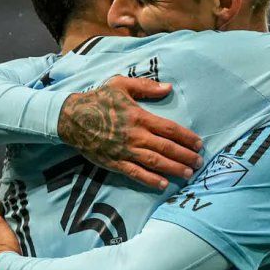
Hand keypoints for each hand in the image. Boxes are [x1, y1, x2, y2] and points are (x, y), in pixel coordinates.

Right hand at [57, 76, 202, 188]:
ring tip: (188, 174)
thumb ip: (146, 87)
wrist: (71, 118)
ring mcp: (125, 150)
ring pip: (155, 162)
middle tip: (199, 162)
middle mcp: (135, 135)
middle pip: (166, 147)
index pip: (169, 129)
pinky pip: (135, 173)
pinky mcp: (115, 162)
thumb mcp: (120, 85)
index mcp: (139, 116)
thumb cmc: (97, 100)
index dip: (186, 137)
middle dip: (185, 156)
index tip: (198, 143)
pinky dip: (150, 180)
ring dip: (173, 169)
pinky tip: (163, 185)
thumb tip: (168, 88)